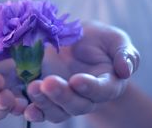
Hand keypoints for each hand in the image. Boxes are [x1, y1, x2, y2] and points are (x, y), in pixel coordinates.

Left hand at [24, 21, 139, 122]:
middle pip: (78, 105)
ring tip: (33, 88)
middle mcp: (87, 97)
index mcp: (107, 83)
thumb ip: (124, 53)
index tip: (76, 80)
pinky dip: (34, 112)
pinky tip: (25, 107)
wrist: (76, 42)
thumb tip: (126, 70)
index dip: (90, 88)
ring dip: (45, 103)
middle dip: (63, 96)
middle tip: (49, 83)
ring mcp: (66, 100)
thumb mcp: (114, 39)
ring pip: (58, 112)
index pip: (102, 91)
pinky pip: (41, 111)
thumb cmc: (98, 40)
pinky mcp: (48, 98)